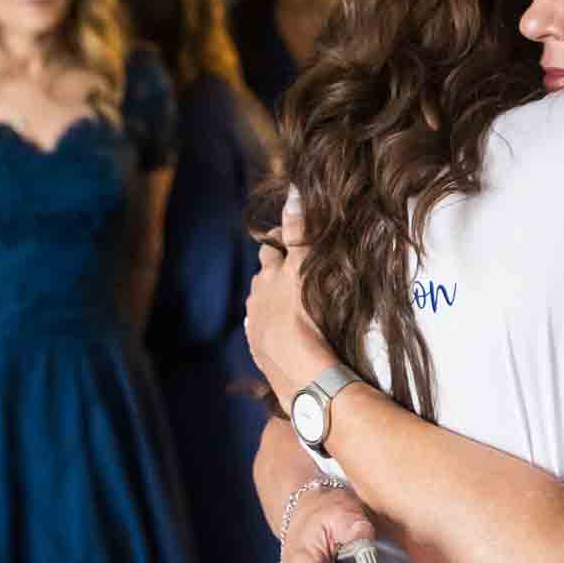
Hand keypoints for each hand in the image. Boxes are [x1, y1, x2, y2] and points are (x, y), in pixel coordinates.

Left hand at [246, 217, 335, 408]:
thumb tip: (293, 190)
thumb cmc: (308, 317)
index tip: (294, 235)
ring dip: (273, 297)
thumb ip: (299, 230)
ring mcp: (255, 324)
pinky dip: (271, 324)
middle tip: (295, 268)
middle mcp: (256, 296)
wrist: (300, 372)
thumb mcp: (307, 268)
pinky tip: (283, 329)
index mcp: (268, 274)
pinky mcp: (258, 349)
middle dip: (276, 267)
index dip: (284, 237)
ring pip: (261, 301)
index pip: (274, 244)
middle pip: (264, 273)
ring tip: (292, 301)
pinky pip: (261, 328)